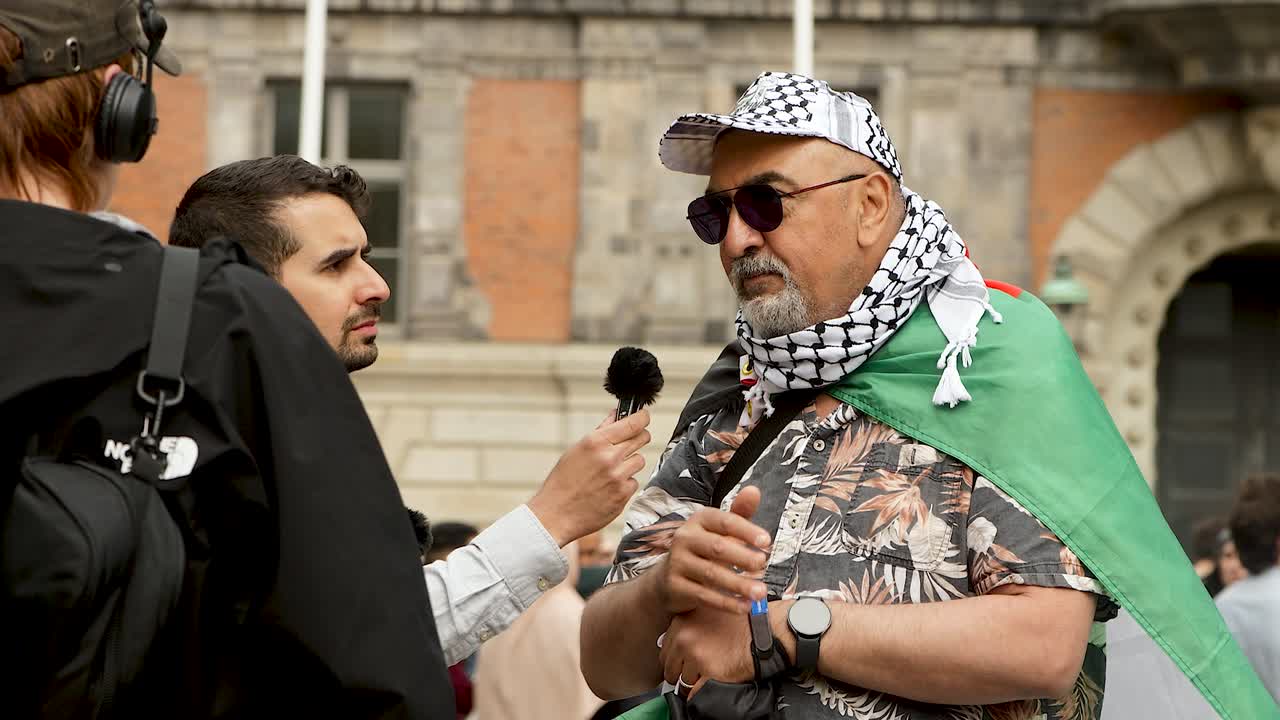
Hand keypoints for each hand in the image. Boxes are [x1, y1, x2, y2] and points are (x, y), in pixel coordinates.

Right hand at [528, 409, 651, 545]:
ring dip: (630, 463)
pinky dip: (625, 483)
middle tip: (632, 441)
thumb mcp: (576, 451)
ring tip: (611, 471)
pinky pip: (634, 481)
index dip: (642, 418)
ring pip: (639, 460)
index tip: (643, 417)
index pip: (632, 423)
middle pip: (642, 438)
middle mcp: (609, 457)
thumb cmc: (563, 482)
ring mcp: (618, 477)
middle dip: (639, 437)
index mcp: (595, 442)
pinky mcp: (623, 495)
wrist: (556, 515)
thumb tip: (617, 415)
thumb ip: (600, 432)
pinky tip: (608, 488)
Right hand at [655, 486, 770, 615]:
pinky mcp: (675, 586)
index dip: (746, 530)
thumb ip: (739, 513)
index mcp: (699, 520)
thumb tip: (754, 491)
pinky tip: (744, 606)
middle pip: (717, 547)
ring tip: (760, 592)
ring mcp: (677, 563)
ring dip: (739, 583)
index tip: (767, 541)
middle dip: (743, 557)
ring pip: (711, 574)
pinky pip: (704, 595)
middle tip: (763, 565)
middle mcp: (684, 538)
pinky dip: (726, 602)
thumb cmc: (702, 551)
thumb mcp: (720, 531)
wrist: (668, 580)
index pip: (724, 521)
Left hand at [660, 605, 754, 697]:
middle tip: (693, 673)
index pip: (665, 650)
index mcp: (681, 623)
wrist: (763, 630)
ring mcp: (696, 655)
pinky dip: (699, 694)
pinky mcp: (709, 671)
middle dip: (680, 673)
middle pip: (669, 667)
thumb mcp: (707, 614)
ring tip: (707, 675)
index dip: (675, 660)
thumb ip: (689, 627)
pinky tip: (709, 684)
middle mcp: (684, 638)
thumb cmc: (741, 622)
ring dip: (693, 682)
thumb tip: (676, 644)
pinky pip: (695, 693)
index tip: (681, 664)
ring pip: (683, 681)